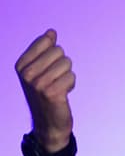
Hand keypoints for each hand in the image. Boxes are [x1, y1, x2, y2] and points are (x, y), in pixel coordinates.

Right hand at [15, 29, 74, 152]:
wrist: (48, 123)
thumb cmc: (46, 93)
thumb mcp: (40, 70)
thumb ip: (44, 50)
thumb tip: (51, 31)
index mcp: (21, 64)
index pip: (47, 42)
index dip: (54, 54)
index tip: (48, 68)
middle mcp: (27, 73)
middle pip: (59, 51)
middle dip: (63, 64)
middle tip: (55, 79)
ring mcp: (38, 83)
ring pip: (67, 63)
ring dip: (67, 75)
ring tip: (59, 86)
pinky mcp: (52, 93)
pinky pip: (71, 76)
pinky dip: (71, 84)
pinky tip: (63, 94)